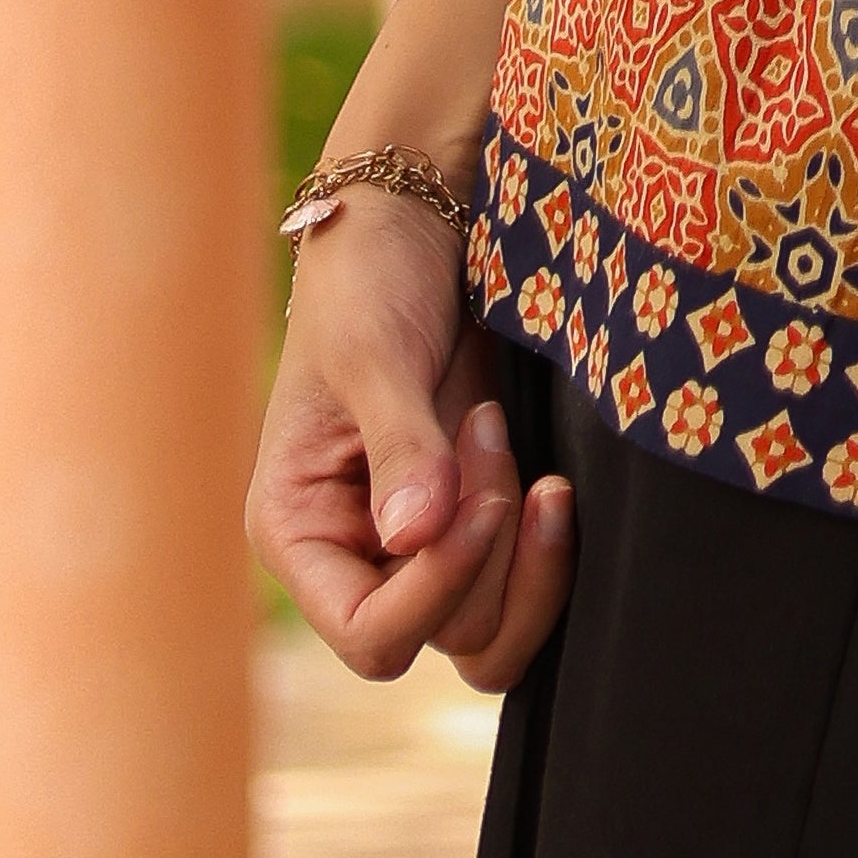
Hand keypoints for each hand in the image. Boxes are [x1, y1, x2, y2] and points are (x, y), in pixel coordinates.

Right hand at [246, 190, 575, 693]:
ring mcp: (423, 546)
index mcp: (300, 533)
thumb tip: (415, 536)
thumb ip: (400, 445)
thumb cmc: (370, 277)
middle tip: (488, 432)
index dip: (435, 589)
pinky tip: (557, 483)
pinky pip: (523, 587)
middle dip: (488, 548)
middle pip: (448, 636)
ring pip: (494, 631)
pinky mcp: (479, 520)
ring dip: (526, 556)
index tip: (478, 498)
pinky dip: (546, 550)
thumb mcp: (373, 353)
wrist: (419, 220)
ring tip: (524, 458)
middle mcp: (358, 556)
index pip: (370, 634)